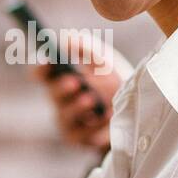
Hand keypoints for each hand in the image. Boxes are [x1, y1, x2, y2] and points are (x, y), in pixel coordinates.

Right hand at [30, 31, 129, 151]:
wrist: (137, 113)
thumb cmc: (114, 83)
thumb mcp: (104, 61)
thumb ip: (86, 48)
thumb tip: (67, 38)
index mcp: (62, 78)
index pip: (42, 74)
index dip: (40, 68)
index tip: (48, 61)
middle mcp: (60, 100)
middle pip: (53, 94)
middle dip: (61, 88)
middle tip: (74, 82)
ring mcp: (68, 121)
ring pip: (65, 115)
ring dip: (77, 108)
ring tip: (90, 100)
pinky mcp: (79, 138)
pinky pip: (80, 134)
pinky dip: (94, 127)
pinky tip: (107, 117)